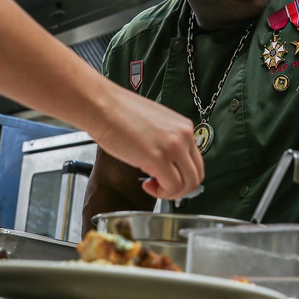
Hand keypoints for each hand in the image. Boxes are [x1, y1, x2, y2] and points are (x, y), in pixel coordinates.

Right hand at [87, 85, 203, 200]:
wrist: (102, 105)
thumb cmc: (120, 113)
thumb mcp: (155, 125)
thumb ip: (168, 141)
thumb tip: (168, 162)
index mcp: (184, 127)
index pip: (196, 162)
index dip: (182, 175)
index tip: (166, 177)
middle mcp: (184, 136)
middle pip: (196, 176)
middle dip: (179, 188)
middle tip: (161, 186)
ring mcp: (173, 148)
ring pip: (187, 185)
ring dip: (170, 192)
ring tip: (152, 185)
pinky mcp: (158, 159)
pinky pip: (171, 188)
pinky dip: (160, 193)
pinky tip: (146, 185)